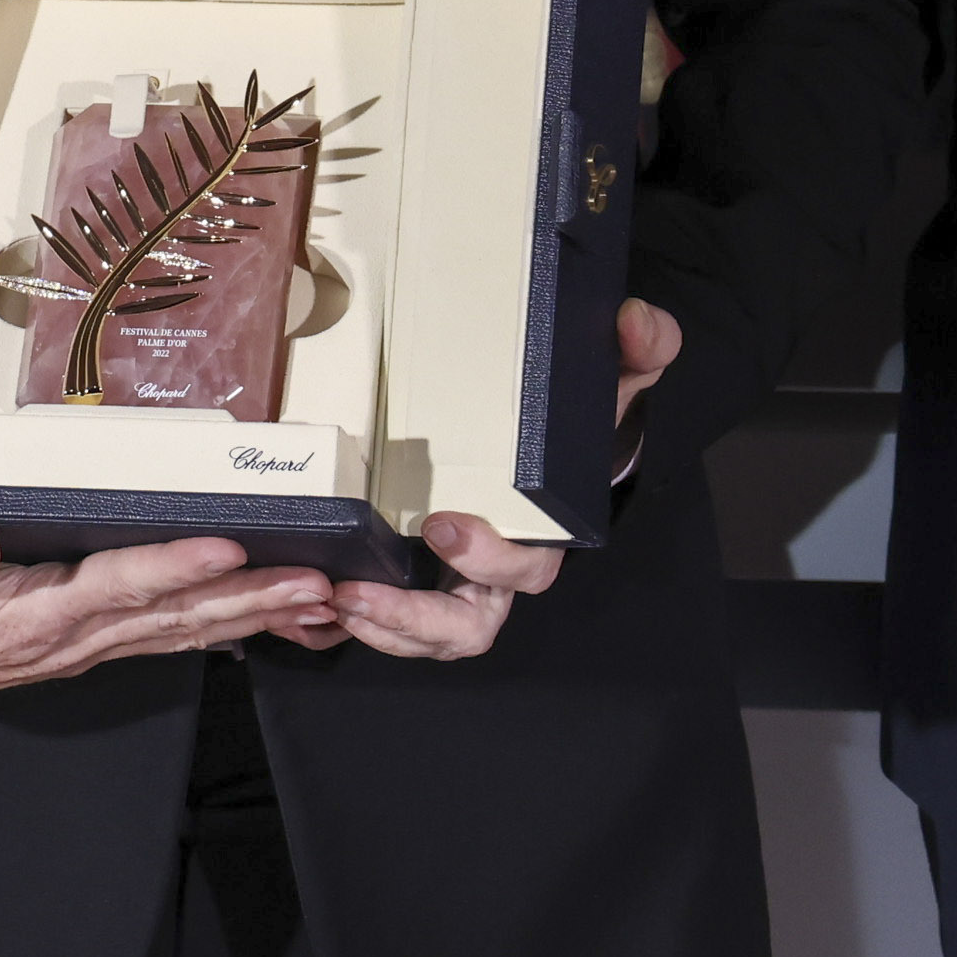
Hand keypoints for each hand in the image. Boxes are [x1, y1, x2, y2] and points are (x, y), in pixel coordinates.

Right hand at [0, 521, 343, 715]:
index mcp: (23, 617)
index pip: (111, 587)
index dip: (170, 569)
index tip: (227, 546)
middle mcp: (60, 638)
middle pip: (169, 619)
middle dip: (246, 600)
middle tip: (316, 583)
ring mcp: (71, 648)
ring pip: (174, 635)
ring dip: (246, 616)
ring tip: (311, 599)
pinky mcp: (70, 644)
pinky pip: (155, 639)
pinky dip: (210, 629)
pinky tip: (249, 620)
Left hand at [331, 302, 681, 654]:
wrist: (549, 443)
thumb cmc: (573, 424)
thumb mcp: (608, 381)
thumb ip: (638, 351)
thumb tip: (637, 321)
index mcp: (543, 536)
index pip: (526, 570)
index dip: (488, 558)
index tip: (442, 524)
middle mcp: (498, 572)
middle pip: (466, 626)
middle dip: (413, 619)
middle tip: (358, 591)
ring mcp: (456, 582)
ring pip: (427, 635)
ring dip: (379, 628)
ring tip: (335, 602)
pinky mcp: (417, 578)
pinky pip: (394, 623)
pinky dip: (360, 623)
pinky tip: (318, 611)